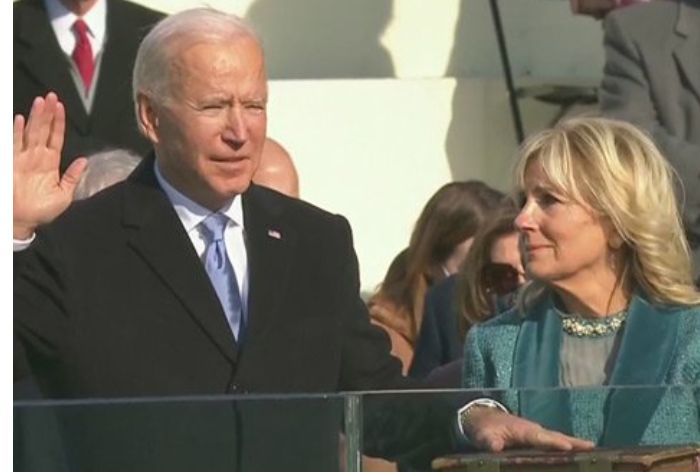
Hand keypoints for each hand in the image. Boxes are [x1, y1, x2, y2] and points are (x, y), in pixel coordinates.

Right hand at [13, 93, 86, 238]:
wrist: (23, 221)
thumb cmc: (42, 210)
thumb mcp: (64, 195)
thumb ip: (73, 177)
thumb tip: (84, 161)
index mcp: (51, 162)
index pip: (56, 137)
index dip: (59, 122)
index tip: (61, 107)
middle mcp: (37, 156)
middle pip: (43, 129)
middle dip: (47, 113)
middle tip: (51, 96)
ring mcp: (23, 158)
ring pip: (30, 132)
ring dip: (34, 117)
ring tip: (40, 102)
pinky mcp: (12, 163)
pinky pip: (14, 144)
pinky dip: (16, 132)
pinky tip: (19, 119)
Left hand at [465, 407, 594, 451]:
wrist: (484, 419)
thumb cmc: (485, 428)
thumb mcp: (483, 435)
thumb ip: (490, 441)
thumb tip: (495, 447)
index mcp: (523, 430)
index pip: (540, 437)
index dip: (553, 442)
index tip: (567, 446)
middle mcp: (534, 431)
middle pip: (556, 437)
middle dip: (574, 442)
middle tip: (593, 448)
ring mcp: (537, 435)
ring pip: (559, 439)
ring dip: (575, 445)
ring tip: (594, 453)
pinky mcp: (538, 440)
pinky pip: (555, 443)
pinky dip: (568, 447)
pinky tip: (579, 455)